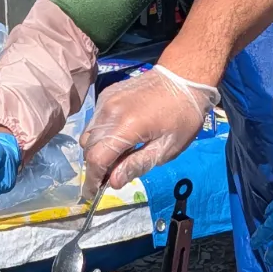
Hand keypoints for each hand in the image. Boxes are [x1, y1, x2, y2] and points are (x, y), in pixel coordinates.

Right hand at [78, 67, 215, 191]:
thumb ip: (137, 165)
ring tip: (116, 158)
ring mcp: (106, 101)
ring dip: (96, 151)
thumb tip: (113, 181)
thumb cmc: (182, 116)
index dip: (93, 179)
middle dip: (95, 167)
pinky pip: (95, 121)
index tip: (93, 194)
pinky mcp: (107, 94)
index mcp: (126, 126)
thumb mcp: (166, 148)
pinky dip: (101, 134)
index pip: (97, 158)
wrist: (183, 77)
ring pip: (89, 134)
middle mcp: (110, 112)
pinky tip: (119, 138)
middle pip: (89, 148)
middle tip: (110, 177)